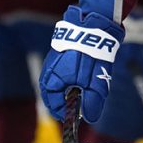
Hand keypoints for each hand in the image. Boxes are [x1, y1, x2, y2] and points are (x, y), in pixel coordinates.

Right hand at [39, 6, 123, 122]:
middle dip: (74, 100)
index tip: (82, 116)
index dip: (70, 114)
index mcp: (50, 84)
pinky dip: (78, 75)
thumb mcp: (94, 83)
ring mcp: (54, 63)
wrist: (92, 25)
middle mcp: (48, 74)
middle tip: (89, 98)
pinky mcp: (62, 54)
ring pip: (64, 83)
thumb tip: (89, 117)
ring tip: (92, 80)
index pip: (56, 108)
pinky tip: (90, 69)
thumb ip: (91, 102)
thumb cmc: (90, 55)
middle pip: (59, 96)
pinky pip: (67, 71)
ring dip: (77, 86)